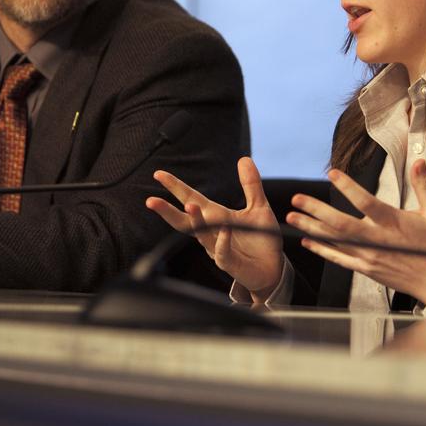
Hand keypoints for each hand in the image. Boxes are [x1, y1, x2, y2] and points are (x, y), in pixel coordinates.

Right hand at [146, 157, 282, 299]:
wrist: (274, 267)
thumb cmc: (262, 238)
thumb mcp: (259, 207)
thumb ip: (250, 184)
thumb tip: (244, 158)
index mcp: (216, 217)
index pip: (190, 199)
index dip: (175, 187)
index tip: (158, 174)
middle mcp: (212, 232)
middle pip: (184, 221)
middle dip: (167, 211)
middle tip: (151, 201)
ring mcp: (218, 249)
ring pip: (201, 235)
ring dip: (195, 221)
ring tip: (190, 205)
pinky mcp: (230, 263)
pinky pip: (222, 252)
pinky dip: (222, 240)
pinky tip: (224, 228)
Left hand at [286, 161, 425, 305]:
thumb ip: (424, 186)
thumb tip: (419, 162)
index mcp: (394, 223)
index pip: (366, 202)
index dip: (348, 187)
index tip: (332, 174)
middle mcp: (378, 240)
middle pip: (341, 224)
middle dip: (316, 211)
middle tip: (297, 199)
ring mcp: (370, 256)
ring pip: (335, 241)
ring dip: (312, 228)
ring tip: (293, 217)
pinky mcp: (366, 269)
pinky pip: (339, 259)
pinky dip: (322, 250)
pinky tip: (308, 241)